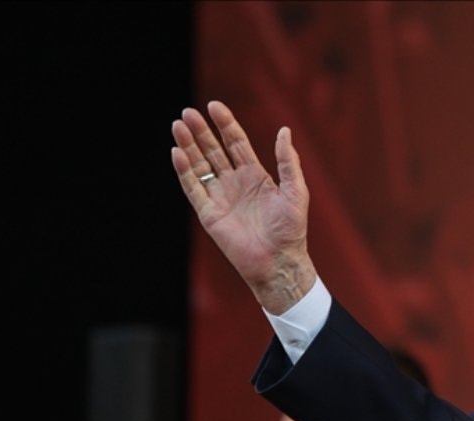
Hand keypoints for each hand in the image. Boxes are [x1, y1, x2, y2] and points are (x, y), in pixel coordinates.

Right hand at [171, 101, 314, 313]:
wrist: (279, 262)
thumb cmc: (291, 230)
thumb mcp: (296, 191)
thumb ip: (288, 161)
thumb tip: (284, 130)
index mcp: (255, 174)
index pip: (235, 142)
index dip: (225, 124)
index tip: (214, 106)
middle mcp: (235, 183)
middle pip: (213, 150)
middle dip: (201, 131)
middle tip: (188, 112)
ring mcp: (220, 197)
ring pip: (199, 165)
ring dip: (188, 146)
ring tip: (177, 125)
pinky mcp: (209, 213)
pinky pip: (193, 188)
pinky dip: (184, 171)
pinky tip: (177, 152)